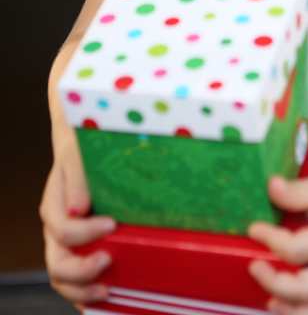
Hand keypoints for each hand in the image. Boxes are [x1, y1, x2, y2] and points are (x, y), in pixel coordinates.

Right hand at [38, 128, 116, 310]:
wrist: (83, 148)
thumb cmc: (82, 148)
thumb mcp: (78, 155)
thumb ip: (77, 179)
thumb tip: (78, 208)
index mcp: (54, 206)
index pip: (63, 230)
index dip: (86, 233)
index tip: (113, 224)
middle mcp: (56, 229)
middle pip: (57, 263)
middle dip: (81, 272)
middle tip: (108, 261)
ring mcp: (66, 243)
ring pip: (63, 278)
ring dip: (83, 291)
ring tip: (108, 291)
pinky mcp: (80, 248)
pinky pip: (77, 279)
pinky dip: (86, 294)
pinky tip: (106, 300)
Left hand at [246, 161, 307, 314]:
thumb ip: (295, 192)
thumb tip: (270, 188)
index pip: (295, 250)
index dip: (269, 241)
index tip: (254, 229)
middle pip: (306, 290)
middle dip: (274, 283)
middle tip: (254, 266)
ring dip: (293, 311)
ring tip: (271, 301)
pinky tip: (291, 306)